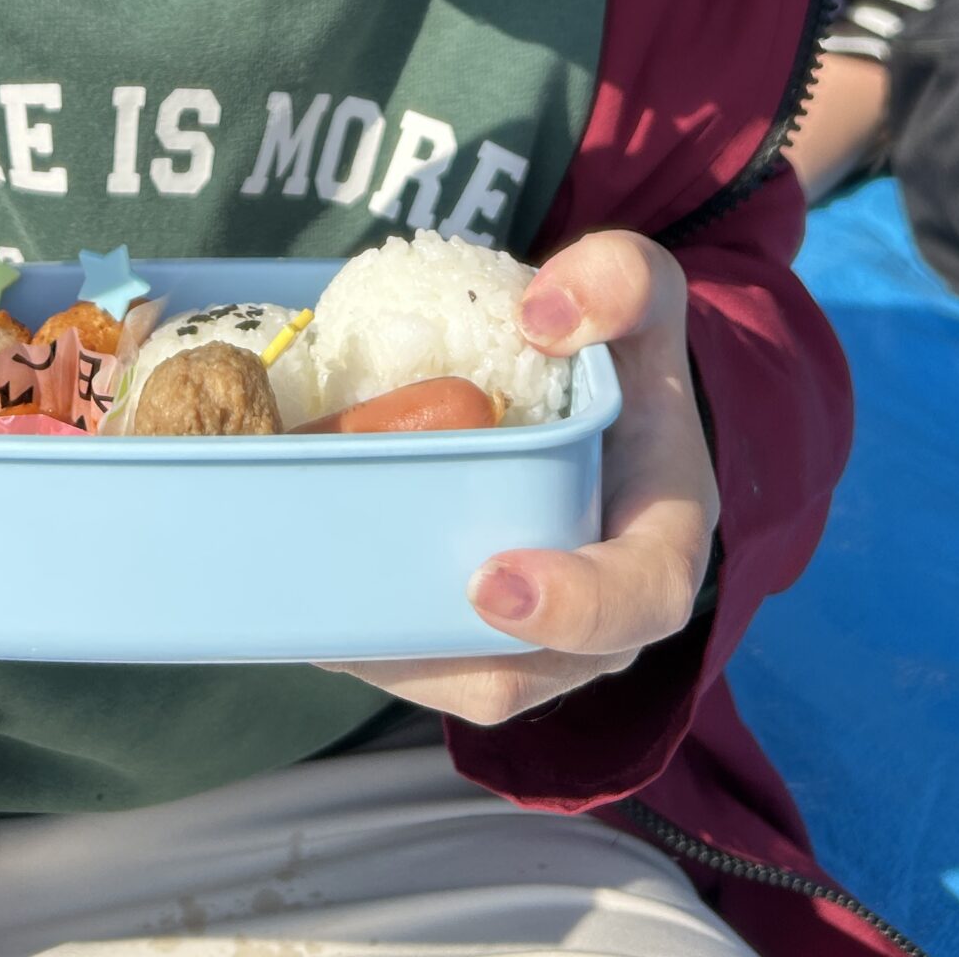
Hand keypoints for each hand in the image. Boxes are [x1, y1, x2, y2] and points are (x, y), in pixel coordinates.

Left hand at [324, 231, 717, 725]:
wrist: (596, 393)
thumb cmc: (621, 349)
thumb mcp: (640, 293)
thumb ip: (618, 280)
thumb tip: (541, 319)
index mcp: (661, 541)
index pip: (642, 599)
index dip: (574, 609)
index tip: (489, 581)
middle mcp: (605, 616)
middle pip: (525, 669)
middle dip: (436, 649)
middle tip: (355, 594)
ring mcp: (541, 641)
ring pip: (455, 678)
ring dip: (379, 650)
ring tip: (305, 592)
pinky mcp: (480, 637)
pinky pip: (420, 662)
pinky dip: (359, 636)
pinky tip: (297, 588)